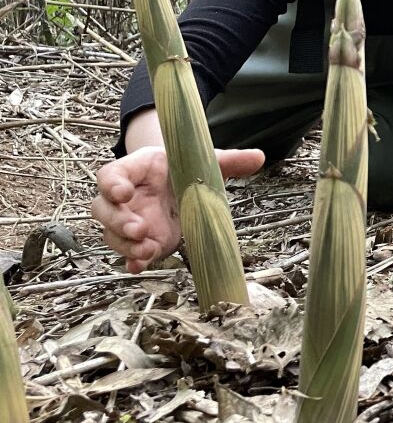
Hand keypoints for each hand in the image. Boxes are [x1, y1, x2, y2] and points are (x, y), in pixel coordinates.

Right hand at [92, 146, 264, 272]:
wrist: (175, 183)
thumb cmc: (181, 169)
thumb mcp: (201, 162)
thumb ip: (227, 160)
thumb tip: (259, 157)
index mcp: (135, 170)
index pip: (110, 174)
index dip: (112, 184)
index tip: (123, 193)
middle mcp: (124, 197)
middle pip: (104, 209)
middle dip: (118, 221)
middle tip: (139, 228)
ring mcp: (128, 220)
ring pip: (112, 234)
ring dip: (125, 244)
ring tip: (146, 249)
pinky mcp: (138, 241)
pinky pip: (127, 253)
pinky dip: (132, 261)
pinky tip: (139, 266)